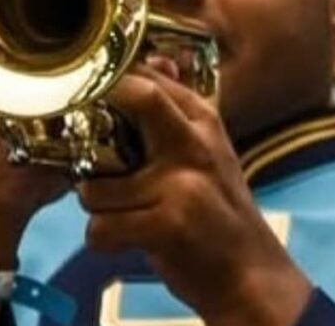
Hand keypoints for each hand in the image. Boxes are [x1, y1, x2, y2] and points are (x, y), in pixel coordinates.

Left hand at [78, 66, 311, 325]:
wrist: (251, 273)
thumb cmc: (220, 213)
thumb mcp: (209, 152)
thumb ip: (179, 112)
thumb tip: (159, 60)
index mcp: (204, 121)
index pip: (150, 78)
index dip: (108, 80)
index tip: (83, 93)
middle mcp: (195, 144)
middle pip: (136, 96)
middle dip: (98, 112)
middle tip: (89, 149)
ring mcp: (182, 183)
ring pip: (95, 185)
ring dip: (97, 207)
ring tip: (122, 216)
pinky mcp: (168, 223)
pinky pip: (100, 227)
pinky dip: (102, 240)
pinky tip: (124, 241)